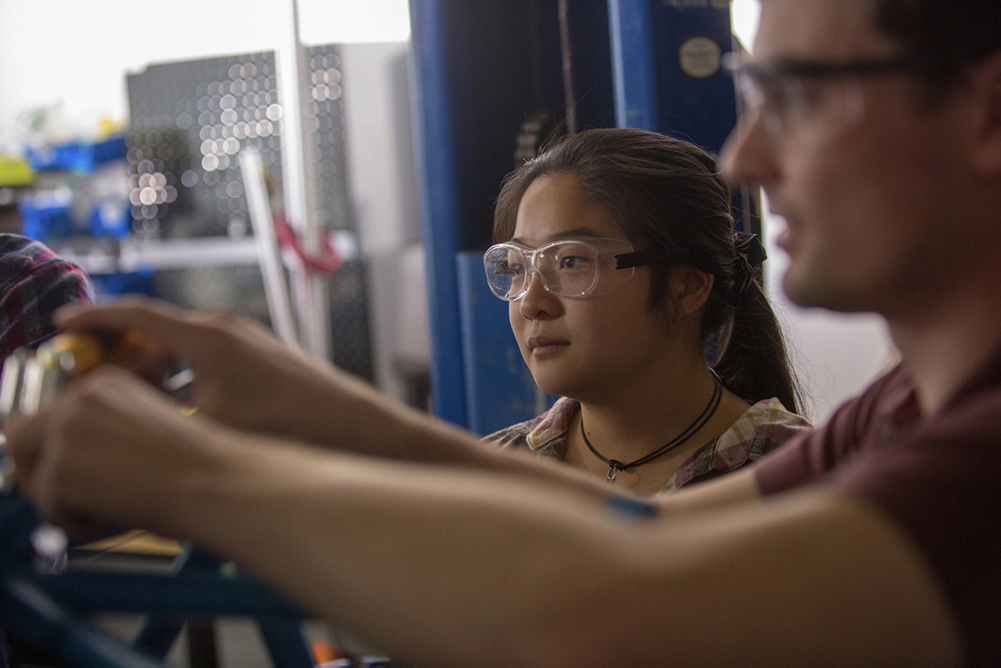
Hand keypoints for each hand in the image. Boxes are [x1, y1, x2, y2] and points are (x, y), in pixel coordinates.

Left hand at [5, 365, 217, 537]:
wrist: (214, 478)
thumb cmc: (198, 463)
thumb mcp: (146, 429)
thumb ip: (106, 433)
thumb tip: (72, 461)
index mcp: (104, 383)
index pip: (48, 414)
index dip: (53, 450)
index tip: (67, 473)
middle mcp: (80, 398)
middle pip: (19, 436)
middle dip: (36, 472)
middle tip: (62, 499)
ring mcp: (68, 429)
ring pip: (34, 476)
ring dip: (61, 502)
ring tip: (103, 512)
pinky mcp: (63, 464)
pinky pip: (49, 507)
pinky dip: (75, 523)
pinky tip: (111, 517)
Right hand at [54, 297, 399, 450]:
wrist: (353, 427)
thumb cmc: (289, 425)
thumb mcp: (209, 425)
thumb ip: (160, 412)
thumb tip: (125, 413)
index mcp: (208, 336)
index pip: (136, 314)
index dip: (94, 318)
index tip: (63, 323)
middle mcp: (226, 328)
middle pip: (157, 333)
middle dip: (122, 357)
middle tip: (95, 385)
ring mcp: (246, 340)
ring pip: (182, 349)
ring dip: (155, 372)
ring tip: (135, 405)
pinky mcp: (261, 356)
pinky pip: (206, 359)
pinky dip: (184, 378)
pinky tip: (179, 411)